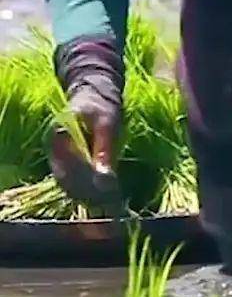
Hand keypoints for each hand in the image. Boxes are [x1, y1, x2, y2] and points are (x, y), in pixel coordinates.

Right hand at [49, 40, 123, 208]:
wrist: (96, 95)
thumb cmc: (103, 106)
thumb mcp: (108, 125)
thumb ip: (104, 150)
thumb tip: (106, 181)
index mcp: (58, 137)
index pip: (66, 170)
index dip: (86, 184)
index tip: (107, 191)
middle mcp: (53, 151)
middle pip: (66, 181)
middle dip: (88, 193)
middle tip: (112, 200)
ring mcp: (58, 158)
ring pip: (69, 184)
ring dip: (89, 194)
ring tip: (111, 201)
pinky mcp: (68, 162)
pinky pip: (74, 181)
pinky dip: (89, 189)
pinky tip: (106, 194)